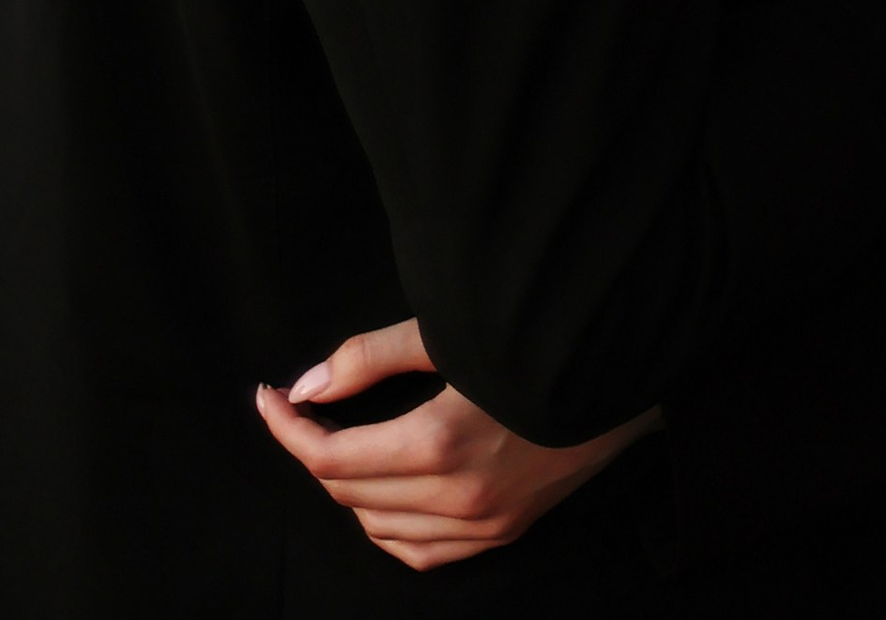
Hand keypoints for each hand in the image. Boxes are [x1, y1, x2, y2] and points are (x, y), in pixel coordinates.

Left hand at [254, 318, 656, 569]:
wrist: (620, 373)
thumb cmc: (530, 339)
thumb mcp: (447, 333)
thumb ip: (369, 359)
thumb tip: (304, 386)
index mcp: (439, 443)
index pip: (330, 456)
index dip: (287, 429)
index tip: (265, 397)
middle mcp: (458, 498)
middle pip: (348, 493)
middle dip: (311, 449)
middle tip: (298, 407)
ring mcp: (483, 525)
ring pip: (378, 529)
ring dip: (347, 488)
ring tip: (338, 439)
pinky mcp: (502, 534)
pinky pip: (421, 553)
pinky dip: (388, 527)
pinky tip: (382, 492)